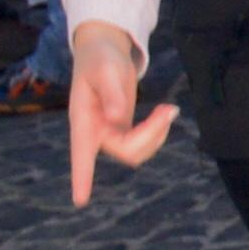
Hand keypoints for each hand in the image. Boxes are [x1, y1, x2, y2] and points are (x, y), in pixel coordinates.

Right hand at [65, 23, 174, 203]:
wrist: (103, 49)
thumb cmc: (100, 58)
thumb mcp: (106, 71)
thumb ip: (113, 95)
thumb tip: (118, 121)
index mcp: (83, 120)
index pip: (81, 154)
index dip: (82, 177)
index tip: (80, 200)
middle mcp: (96, 131)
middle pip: (126, 151)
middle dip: (151, 135)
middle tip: (168, 109)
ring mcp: (110, 131)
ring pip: (138, 151)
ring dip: (158, 134)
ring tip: (168, 109)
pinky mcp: (125, 127)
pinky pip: (145, 142)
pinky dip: (159, 130)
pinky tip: (165, 112)